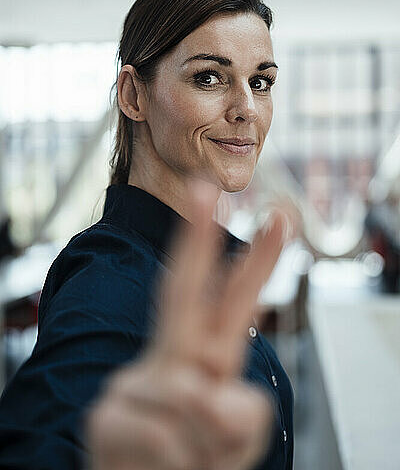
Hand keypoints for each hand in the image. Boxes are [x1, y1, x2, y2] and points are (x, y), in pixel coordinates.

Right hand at [85, 179, 286, 469]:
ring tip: (190, 462)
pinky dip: (181, 464)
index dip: (257, 261)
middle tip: (204, 187)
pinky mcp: (107, 416)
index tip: (277, 218)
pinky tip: (162, 468)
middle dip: (197, 237)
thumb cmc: (195, 457)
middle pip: (183, 291)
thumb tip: (208, 391)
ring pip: (191, 395)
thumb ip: (243, 408)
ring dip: (207, 443)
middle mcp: (171, 357)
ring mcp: (135, 381)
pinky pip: (167, 438)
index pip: (234, 301)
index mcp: (208, 355)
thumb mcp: (240, 435)